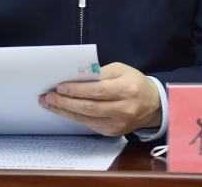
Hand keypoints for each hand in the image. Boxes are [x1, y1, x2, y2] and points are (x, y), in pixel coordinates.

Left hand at [39, 62, 161, 135]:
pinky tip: (64, 111)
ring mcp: (118, 124)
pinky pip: (89, 125)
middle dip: (65, 103)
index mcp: (127, 89)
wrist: (153, 104)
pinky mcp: (113, 132)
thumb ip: (100, 72)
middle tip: (48, 97)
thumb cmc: (134, 82)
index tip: (60, 87)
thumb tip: (77, 76)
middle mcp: (123, 109)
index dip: (77, 90)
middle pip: (89, 107)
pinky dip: (74, 118)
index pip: (98, 91)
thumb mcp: (121, 69)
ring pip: (86, 119)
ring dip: (65, 112)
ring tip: (50, 104)